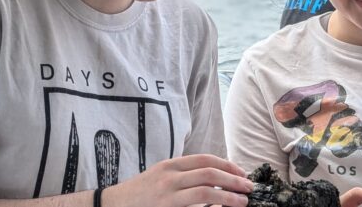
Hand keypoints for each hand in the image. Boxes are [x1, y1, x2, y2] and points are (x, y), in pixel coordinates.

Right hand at [102, 154, 252, 206]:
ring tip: (242, 202)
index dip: (227, 165)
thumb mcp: (161, 176)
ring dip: (228, 197)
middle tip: (249, 187)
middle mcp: (169, 178)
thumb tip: (214, 177)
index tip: (241, 172)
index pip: (205, 160)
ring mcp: (167, 196)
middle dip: (233, 180)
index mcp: (170, 165)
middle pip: (209, 174)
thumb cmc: (140, 193)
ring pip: (205, 193)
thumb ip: (184, 175)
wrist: (112, 206)